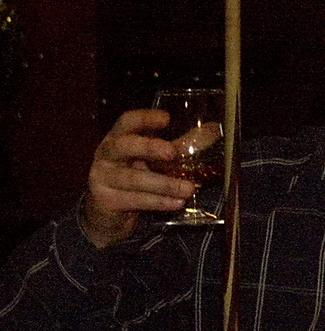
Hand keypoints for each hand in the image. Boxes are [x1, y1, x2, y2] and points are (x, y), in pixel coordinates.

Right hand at [82, 109, 194, 247]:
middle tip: (172, 152)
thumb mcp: (156, 158)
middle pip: (123, 146)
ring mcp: (103, 177)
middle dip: (148, 147)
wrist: (110, 212)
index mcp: (119, 137)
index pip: (126, 122)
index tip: (166, 118)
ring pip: (133, 178)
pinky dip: (158, 202)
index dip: (144, 119)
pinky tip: (177, 203)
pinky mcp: (107, 200)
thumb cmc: (136, 174)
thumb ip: (182, 144)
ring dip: (164, 184)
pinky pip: (134, 200)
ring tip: (189, 188)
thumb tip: (215, 128)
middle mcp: (107, 154)